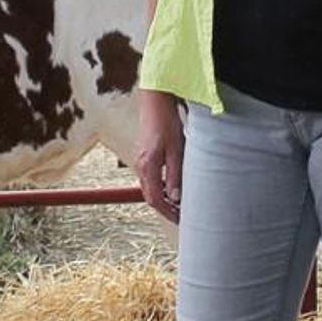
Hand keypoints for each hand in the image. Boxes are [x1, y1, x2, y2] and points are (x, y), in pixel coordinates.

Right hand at [135, 89, 184, 222]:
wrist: (155, 101)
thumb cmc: (166, 122)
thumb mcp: (176, 150)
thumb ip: (175, 175)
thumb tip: (176, 198)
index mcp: (147, 167)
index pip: (155, 199)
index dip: (168, 212)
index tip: (180, 219)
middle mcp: (140, 165)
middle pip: (150, 196)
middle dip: (165, 208)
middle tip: (181, 215)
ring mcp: (140, 160)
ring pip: (150, 187)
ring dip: (163, 197)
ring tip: (179, 202)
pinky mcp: (144, 154)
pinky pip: (150, 177)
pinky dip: (160, 186)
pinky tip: (172, 184)